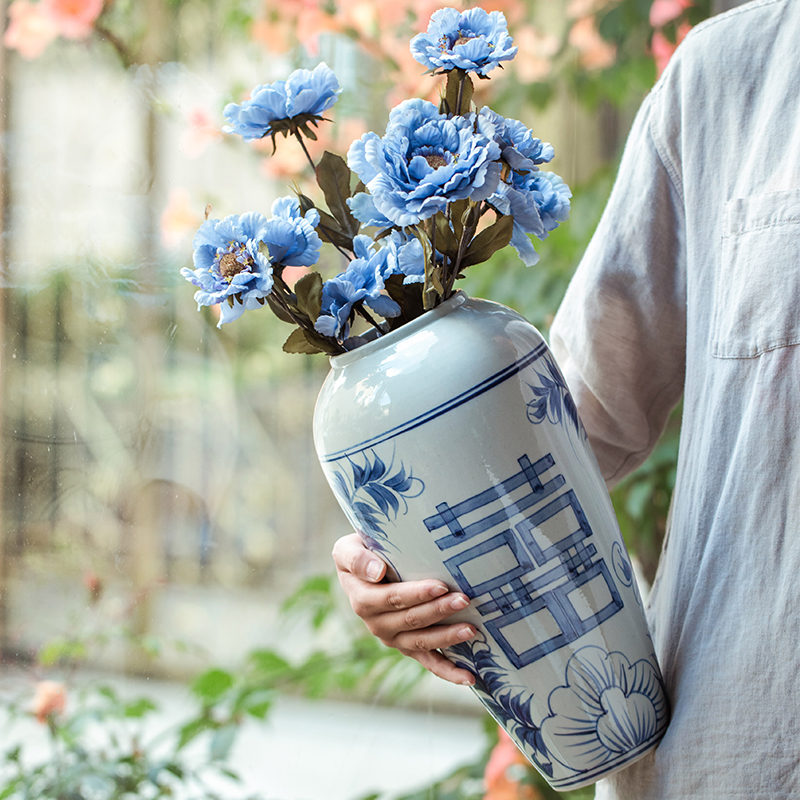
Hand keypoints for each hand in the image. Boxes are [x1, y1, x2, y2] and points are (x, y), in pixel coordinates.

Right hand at [332, 533, 476, 684]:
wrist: (364, 568)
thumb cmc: (360, 552)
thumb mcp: (346, 549)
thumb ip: (356, 559)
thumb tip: (377, 571)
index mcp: (363, 600)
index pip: (392, 598)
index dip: (416, 594)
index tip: (440, 586)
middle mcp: (376, 624)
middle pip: (411, 620)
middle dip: (439, 611)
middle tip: (464, 600)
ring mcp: (393, 639)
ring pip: (421, 642)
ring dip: (447, 637)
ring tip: (471, 629)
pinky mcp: (408, 647)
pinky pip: (428, 662)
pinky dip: (448, 672)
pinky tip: (470, 678)